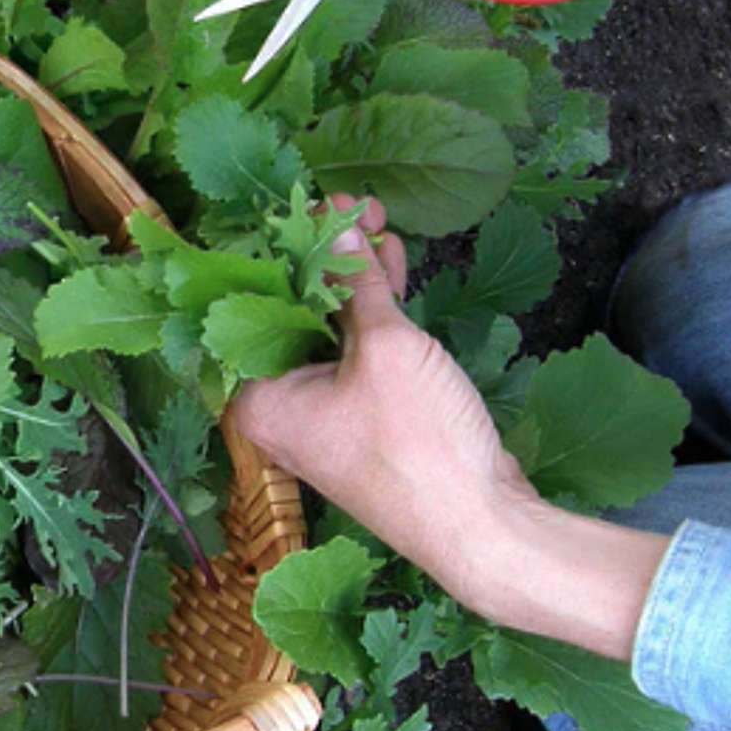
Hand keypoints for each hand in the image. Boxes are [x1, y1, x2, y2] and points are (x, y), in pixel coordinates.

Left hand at [233, 196, 667, 659]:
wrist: (480, 525)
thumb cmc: (418, 441)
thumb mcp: (385, 346)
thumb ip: (357, 282)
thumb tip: (338, 222)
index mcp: (255, 397)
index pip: (250, 305)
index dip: (282, 248)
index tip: (310, 205)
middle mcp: (276, 409)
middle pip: (288, 314)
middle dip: (324, 256)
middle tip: (354, 204)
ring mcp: (319, 416)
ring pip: (327, 330)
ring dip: (354, 279)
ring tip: (378, 220)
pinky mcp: (361, 419)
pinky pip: (355, 353)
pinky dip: (373, 314)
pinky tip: (393, 264)